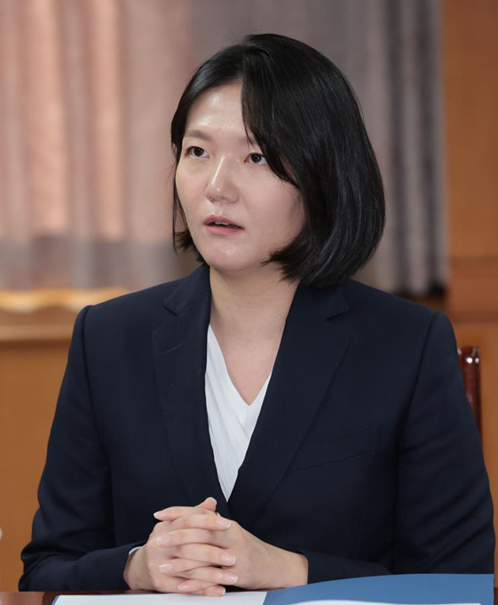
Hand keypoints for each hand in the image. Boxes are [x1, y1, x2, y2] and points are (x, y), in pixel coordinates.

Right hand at [124, 497, 228, 595]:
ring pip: (190, 570)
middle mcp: (159, 545)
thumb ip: (194, 514)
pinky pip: (185, 588)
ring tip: (231, 576)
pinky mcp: (160, 583)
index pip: (189, 520)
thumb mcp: (175, 525)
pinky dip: (203, 590)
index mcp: (165, 527)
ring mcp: (158, 564)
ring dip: (213, 575)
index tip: (228, 525)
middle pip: (189, 548)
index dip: (209, 521)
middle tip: (233, 557)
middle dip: (214, 553)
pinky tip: (218, 589)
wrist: (140, 566)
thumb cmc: (164, 543)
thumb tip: (211, 502)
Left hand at [153, 506, 308, 589]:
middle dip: (175, 535)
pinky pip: (212, 579)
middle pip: (199, 532)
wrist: (273, 566)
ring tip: (162, 566)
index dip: (178, 512)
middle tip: (157, 539)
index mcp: (226, 524)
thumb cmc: (247, 549)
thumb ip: (211, 522)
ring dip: (180, 563)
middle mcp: (230, 535)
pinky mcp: (237, 574)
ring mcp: (234, 555)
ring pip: (203, 556)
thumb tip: (192, 511)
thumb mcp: (229, 532)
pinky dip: (195, 583)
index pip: (198, 513)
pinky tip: (181, 586)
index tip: (159, 515)